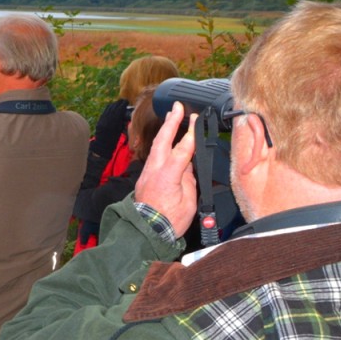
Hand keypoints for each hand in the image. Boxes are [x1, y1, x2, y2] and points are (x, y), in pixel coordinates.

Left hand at [134, 102, 198, 234]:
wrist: (147, 233)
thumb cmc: (170, 221)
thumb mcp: (188, 201)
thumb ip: (188, 180)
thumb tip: (188, 166)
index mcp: (168, 176)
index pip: (182, 150)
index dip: (190, 134)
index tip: (196, 119)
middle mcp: (154, 171)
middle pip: (163, 141)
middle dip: (171, 122)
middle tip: (177, 107)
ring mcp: (147, 174)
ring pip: (156, 148)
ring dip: (164, 131)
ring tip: (172, 117)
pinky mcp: (144, 178)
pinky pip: (153, 157)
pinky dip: (160, 145)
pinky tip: (166, 141)